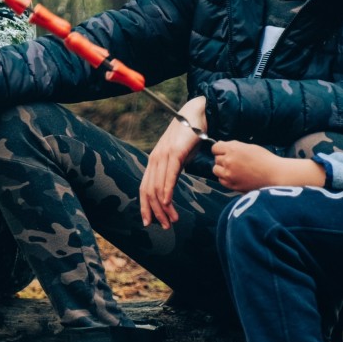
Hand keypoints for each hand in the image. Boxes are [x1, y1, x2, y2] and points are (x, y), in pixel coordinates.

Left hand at [139, 96, 207, 228]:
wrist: (197, 114)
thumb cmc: (190, 137)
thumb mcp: (179, 158)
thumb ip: (173, 172)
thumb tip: (171, 189)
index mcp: (154, 162)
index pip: (145, 189)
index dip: (145, 207)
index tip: (149, 222)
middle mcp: (155, 159)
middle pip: (149, 191)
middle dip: (155, 212)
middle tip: (164, 227)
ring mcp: (163, 155)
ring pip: (157, 186)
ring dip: (163, 207)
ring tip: (171, 220)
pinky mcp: (174, 152)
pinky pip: (168, 175)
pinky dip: (166, 190)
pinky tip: (167, 202)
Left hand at [212, 141, 324, 190]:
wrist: (275, 175)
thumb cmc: (265, 160)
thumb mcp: (250, 147)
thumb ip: (234, 145)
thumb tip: (220, 144)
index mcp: (233, 149)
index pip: (215, 148)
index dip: (220, 149)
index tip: (224, 151)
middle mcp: (228, 161)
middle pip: (216, 159)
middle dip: (223, 159)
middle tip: (235, 161)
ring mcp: (229, 174)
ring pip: (216, 170)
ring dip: (222, 169)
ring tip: (234, 169)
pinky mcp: (231, 185)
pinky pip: (221, 180)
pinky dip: (225, 178)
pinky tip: (236, 176)